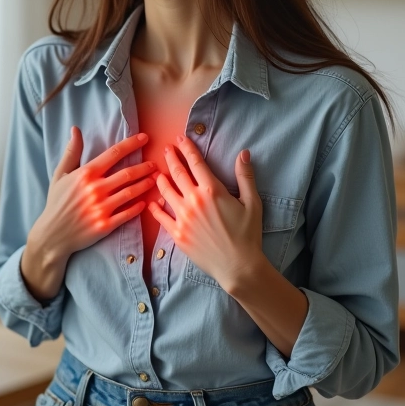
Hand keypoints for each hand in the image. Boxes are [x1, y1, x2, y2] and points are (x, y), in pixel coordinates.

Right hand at [24, 128, 155, 292]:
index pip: (114, 154)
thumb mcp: (60, 175)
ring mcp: (101, 208)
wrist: (51, 235)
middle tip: (155, 164)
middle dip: (145, 167)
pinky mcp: (105, 225)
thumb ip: (71, 152)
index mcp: (85, 174)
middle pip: (127, 174)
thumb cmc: (56, 203)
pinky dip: (138, 207)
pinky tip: (146, 202)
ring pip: (131, 192)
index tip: (145, 138)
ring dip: (146, 185)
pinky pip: (127, 214)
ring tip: (156, 179)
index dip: (131, 144)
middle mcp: (95, 189)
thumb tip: (76, 129)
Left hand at [148, 134, 262, 291]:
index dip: (187, 148)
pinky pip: (161, 217)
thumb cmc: (248, 234)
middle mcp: (194, 200)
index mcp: (212, 190)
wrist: (238, 266)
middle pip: (178, 173)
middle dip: (171, 158)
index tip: (180, 139)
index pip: (196, 162)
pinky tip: (152, 202)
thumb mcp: (252, 203)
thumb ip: (245, 176)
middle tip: (166, 149)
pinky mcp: (177, 234)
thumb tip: (243, 153)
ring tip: (157, 172)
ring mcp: (183, 217)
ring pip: (166, 192)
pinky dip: (155, 208)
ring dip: (161, 179)